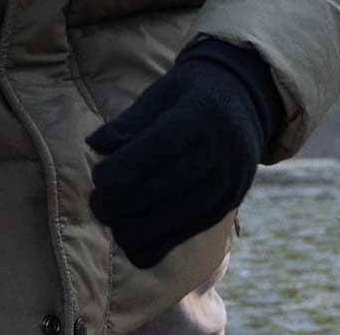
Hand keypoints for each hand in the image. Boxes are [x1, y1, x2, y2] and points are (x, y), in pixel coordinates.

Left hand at [87, 52, 269, 269]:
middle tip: (97, 205)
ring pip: (182, 215)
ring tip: (113, 225)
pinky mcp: (228, 204)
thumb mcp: (161, 94)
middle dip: (127, 201)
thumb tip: (94, 145)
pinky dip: (161, 243)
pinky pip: (193, 230)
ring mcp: (228, 180)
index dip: (126, 167)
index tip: (99, 177)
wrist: (245, 101)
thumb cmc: (190, 94)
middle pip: (169, 185)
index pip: (162, 147)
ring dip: (141, 227)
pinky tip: (134, 245)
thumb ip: (130, 121)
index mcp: (201, 114)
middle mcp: (220, 150)